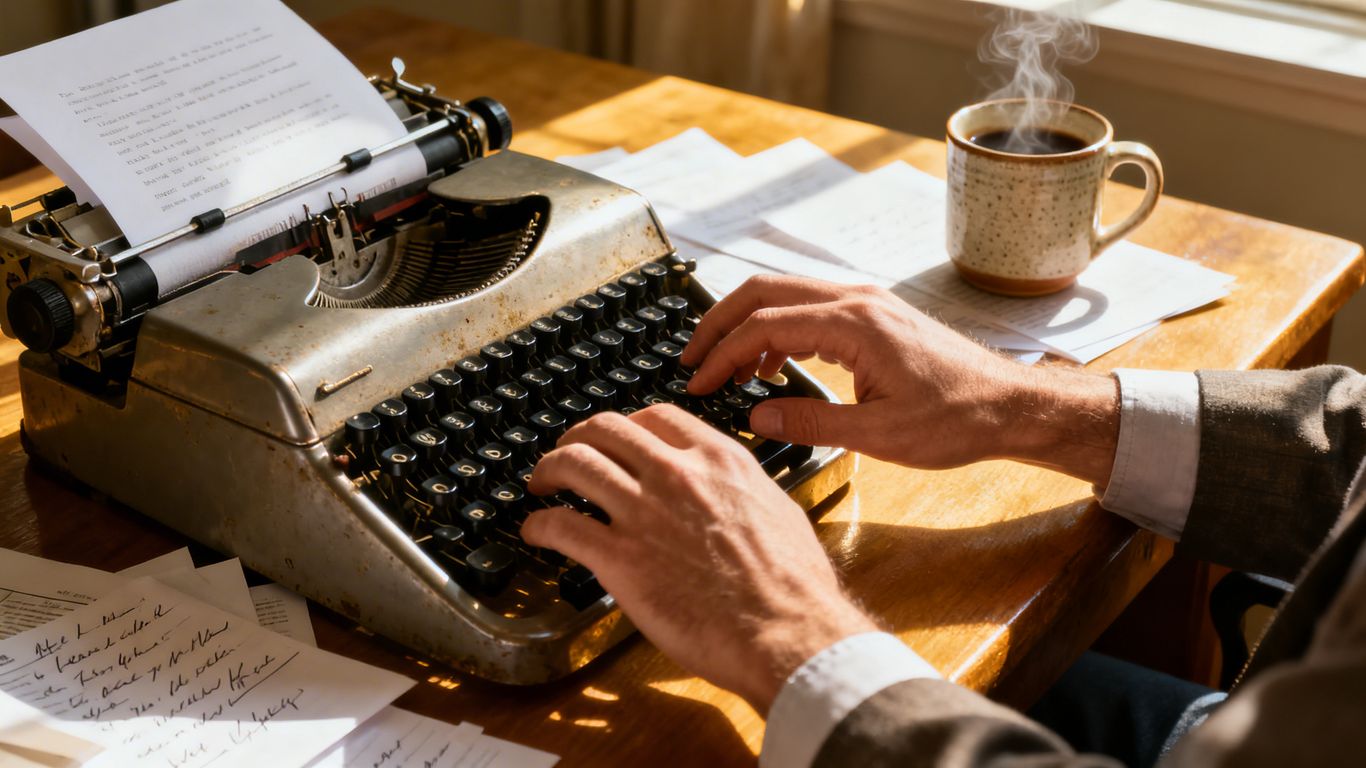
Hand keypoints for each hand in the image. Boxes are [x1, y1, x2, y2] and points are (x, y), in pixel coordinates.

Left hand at [520, 406, 877, 711]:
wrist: (787, 632)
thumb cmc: (795, 587)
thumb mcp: (779, 511)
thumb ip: (745, 491)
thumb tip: (737, 494)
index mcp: (719, 459)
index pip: (657, 417)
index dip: (628, 425)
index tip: (618, 440)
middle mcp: (677, 474)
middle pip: (605, 429)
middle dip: (578, 437)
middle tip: (567, 455)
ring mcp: (644, 513)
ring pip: (574, 464)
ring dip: (548, 470)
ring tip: (541, 484)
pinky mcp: (619, 559)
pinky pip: (560, 525)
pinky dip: (538, 525)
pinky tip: (534, 532)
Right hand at [681, 275, 1119, 482]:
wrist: (1010, 405)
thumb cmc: (958, 418)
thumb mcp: (880, 436)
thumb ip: (811, 424)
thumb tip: (756, 417)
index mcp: (855, 324)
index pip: (764, 325)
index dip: (722, 354)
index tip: (698, 383)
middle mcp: (857, 300)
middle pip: (764, 291)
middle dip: (719, 324)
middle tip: (691, 360)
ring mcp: (866, 302)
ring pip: (784, 293)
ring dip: (747, 324)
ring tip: (725, 369)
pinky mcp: (873, 314)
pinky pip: (809, 307)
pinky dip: (777, 330)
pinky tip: (771, 367)